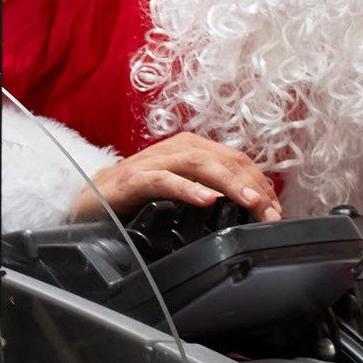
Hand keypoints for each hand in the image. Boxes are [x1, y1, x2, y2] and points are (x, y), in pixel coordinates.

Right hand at [70, 132, 280, 224]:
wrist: (88, 203)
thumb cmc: (137, 199)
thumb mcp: (180, 195)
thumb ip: (208, 194)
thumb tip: (247, 210)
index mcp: (189, 150)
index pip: (235, 160)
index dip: (259, 183)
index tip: (274, 210)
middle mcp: (174, 150)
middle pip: (223, 159)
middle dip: (252, 186)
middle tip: (270, 213)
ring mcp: (153, 163)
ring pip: (199, 164)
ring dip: (228, 183)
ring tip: (249, 202)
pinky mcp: (132, 180)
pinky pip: (163, 180)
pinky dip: (187, 189)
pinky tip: (206, 200)